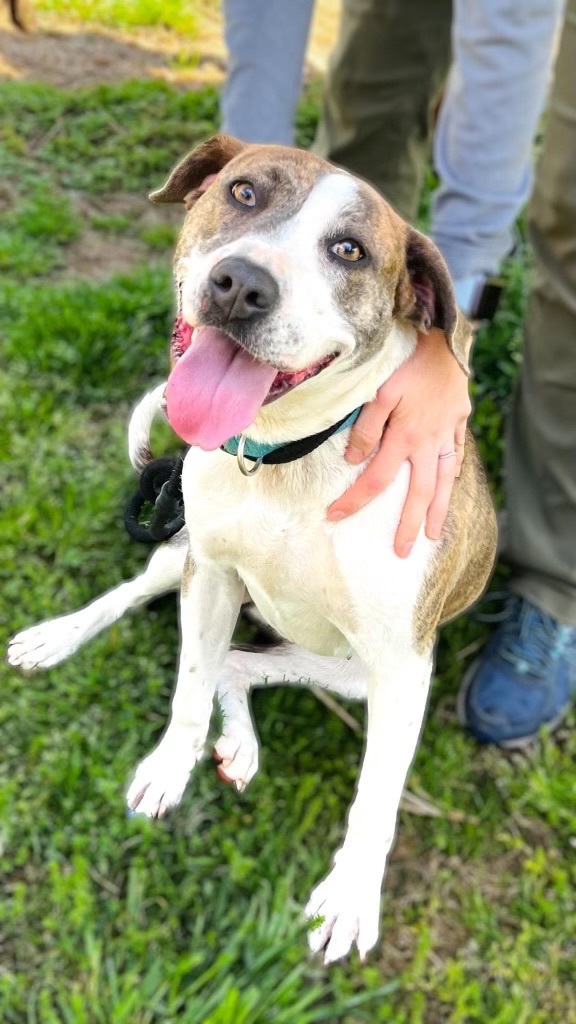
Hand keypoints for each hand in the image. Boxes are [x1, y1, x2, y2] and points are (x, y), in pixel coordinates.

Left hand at [327, 328, 470, 556]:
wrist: (446, 343)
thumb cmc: (408, 364)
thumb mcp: (380, 392)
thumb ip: (366, 428)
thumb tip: (353, 461)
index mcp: (404, 438)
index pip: (375, 480)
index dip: (354, 501)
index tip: (335, 516)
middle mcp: (427, 444)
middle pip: (416, 494)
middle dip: (406, 525)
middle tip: (401, 552)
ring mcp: (446, 436)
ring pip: (442, 483)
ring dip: (436, 512)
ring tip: (432, 536)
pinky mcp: (457, 425)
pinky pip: (456, 458)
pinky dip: (452, 478)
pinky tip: (448, 489)